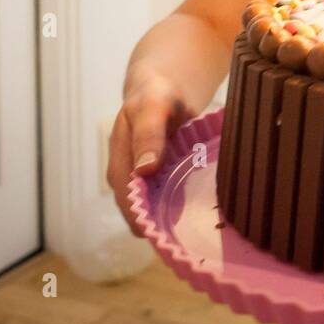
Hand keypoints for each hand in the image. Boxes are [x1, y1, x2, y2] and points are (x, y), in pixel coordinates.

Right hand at [108, 73, 199, 235]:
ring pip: (157, 210)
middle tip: (192, 235)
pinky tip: (203, 212)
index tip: (169, 234)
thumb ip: (148, 135)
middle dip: (163, 225)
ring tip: (200, 228)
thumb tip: (144, 170)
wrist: (164, 88)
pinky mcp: (161, 180)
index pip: (129, 204)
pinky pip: (170, 201)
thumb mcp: (152, 108)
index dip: (145, 221)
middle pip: (142, 213)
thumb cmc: (155, 96)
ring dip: (175, 219)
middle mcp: (129, 180)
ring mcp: (145, 182)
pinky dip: (184, 207)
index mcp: (119, 167)